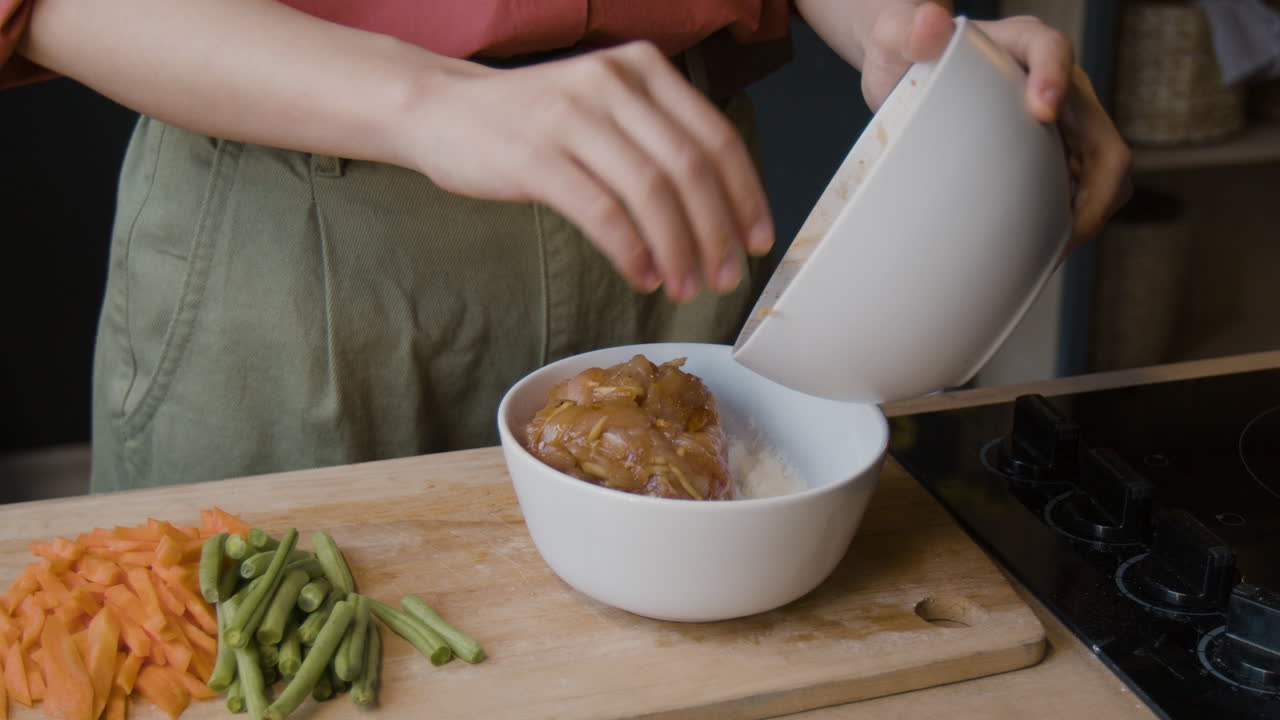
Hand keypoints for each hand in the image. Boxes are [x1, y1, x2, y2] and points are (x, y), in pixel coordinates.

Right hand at [398, 41, 774, 302]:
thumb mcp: (604, 105)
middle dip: (717, 232)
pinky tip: (643, 275)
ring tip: (685, 287)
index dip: (745, 195)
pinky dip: (631, 251)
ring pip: (650, 192)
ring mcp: (572, 117)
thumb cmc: (532, 119)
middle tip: (725, 276)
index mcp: (642, 69)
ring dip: (678, 249)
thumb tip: (718, 210)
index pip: (714, 136)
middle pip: (689, 167)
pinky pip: (602, 212)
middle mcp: (612, 84)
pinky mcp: (535, 156)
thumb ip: (656, 138)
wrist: (443, 110)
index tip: (757, 241)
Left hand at [858, 2, 1131, 252]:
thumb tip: (929, 22)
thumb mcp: (896, 34)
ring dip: (1092, 212)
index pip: (1053, 50)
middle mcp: (1054, 79)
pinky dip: (1070, 218)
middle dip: (1095, 186)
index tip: (1042, 110)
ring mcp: (1059, 118)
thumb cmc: (906, 48)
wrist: (906, 67)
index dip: (1055, 79)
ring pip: (1104, 167)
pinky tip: (1041, 247)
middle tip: (1063, 236)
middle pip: (1102, 131)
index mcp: (1022, 42)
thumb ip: (909, 28)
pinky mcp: (1050, 149)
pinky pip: (1080, 186)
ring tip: (1054, 252)